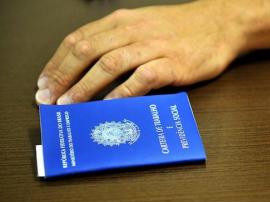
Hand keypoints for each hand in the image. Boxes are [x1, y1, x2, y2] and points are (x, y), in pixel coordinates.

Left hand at [35, 1, 242, 104]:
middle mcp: (133, 30)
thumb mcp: (144, 25)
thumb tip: (90, 71)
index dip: (57, 63)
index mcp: (122, 21)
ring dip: (85, 87)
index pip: (79, 40)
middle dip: (63, 77)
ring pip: (109, 64)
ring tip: (70, 105)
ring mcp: (153, 47)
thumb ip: (119, 42)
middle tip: (48, 99)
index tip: (44, 83)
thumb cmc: (181, 29)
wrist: (220, 24)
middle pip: (88, 51)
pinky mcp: (173, 64)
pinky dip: (122, 93)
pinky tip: (109, 106)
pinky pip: (142, 79)